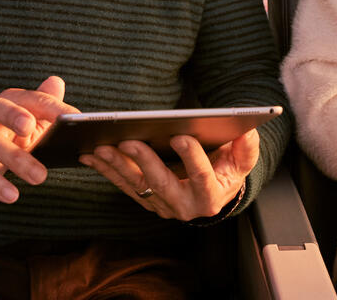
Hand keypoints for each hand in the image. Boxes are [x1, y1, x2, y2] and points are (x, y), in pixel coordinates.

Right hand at [0, 76, 78, 202]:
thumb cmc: (12, 133)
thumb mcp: (31, 116)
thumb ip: (46, 102)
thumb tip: (57, 82)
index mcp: (13, 100)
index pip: (33, 99)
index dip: (52, 107)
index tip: (71, 117)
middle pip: (2, 111)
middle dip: (15, 116)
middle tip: (30, 127)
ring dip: (17, 161)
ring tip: (40, 177)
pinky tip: (12, 196)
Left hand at [79, 129, 258, 220]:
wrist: (215, 193)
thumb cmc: (228, 170)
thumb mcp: (243, 160)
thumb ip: (246, 148)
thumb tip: (247, 130)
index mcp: (210, 195)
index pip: (201, 176)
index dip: (191, 157)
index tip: (181, 136)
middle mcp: (183, 206)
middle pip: (161, 184)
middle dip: (144, 161)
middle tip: (128, 140)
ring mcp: (161, 204)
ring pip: (136, 185)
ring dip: (116, 166)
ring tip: (99, 146)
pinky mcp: (145, 199)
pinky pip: (123, 184)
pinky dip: (106, 170)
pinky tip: (90, 155)